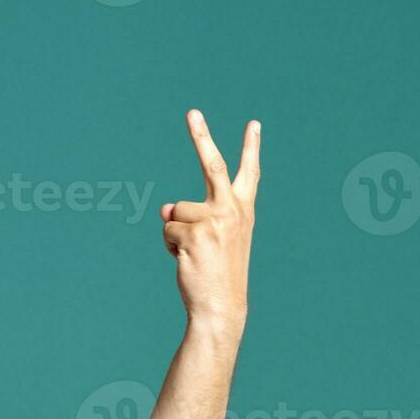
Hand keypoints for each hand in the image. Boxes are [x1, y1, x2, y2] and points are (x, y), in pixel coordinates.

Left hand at [160, 110, 260, 328]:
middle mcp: (232, 210)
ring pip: (176, 211)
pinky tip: (186, 261)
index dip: (251, 148)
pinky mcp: (195, 232)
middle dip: (201, 136)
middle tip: (191, 111)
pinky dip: (169, 246)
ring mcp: (215, 220)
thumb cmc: (216, 274)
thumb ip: (194, 217)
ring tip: (193, 254)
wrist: (221, 306)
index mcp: (243, 211)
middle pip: (212, 165)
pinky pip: (167, 229)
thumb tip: (165, 206)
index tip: (254, 123)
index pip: (248, 173)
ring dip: (175, 233)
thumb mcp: (210, 240)